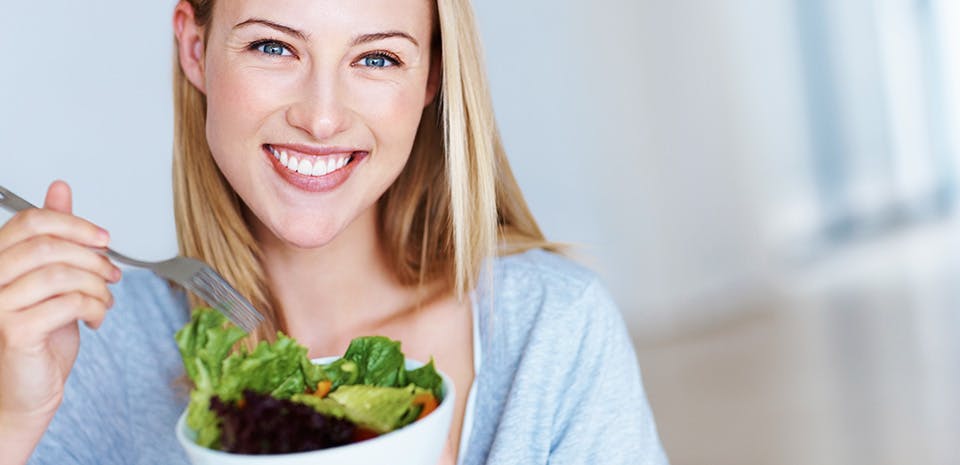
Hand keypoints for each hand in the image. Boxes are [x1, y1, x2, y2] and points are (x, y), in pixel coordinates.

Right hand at [0, 181, 119, 459]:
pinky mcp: (15, 331)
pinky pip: (69, 303)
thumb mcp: (52, 278)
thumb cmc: (38, 334)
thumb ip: (55, 237)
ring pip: (62, 274)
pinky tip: (97, 317)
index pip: (31, 221)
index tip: (104, 239)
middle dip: (93, 258)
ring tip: (105, 300)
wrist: (26, 389)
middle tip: (112, 275)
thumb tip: (59, 188)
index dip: (74, 224)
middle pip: (49, 245)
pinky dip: (95, 307)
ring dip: (97, 286)